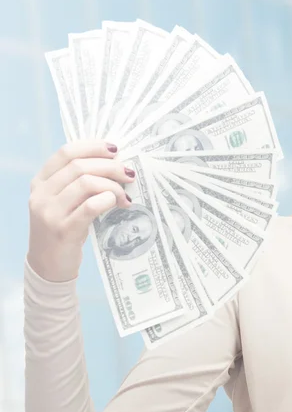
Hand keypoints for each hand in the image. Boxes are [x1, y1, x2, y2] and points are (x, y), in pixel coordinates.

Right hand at [27, 141, 134, 281]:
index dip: (93, 147)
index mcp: (41, 181)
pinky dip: (107, 200)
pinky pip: (90, 206)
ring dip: (112, 186)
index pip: (66, 152)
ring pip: (86, 183)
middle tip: (129, 175)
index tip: (116, 150)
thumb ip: (80, 182)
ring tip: (124, 197)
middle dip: (110, 167)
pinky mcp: (63, 229)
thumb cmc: (64, 228)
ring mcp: (50, 212)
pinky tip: (118, 204)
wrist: (49, 265)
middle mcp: (41, 194)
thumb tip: (116, 162)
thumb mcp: (65, 202)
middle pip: (80, 166)